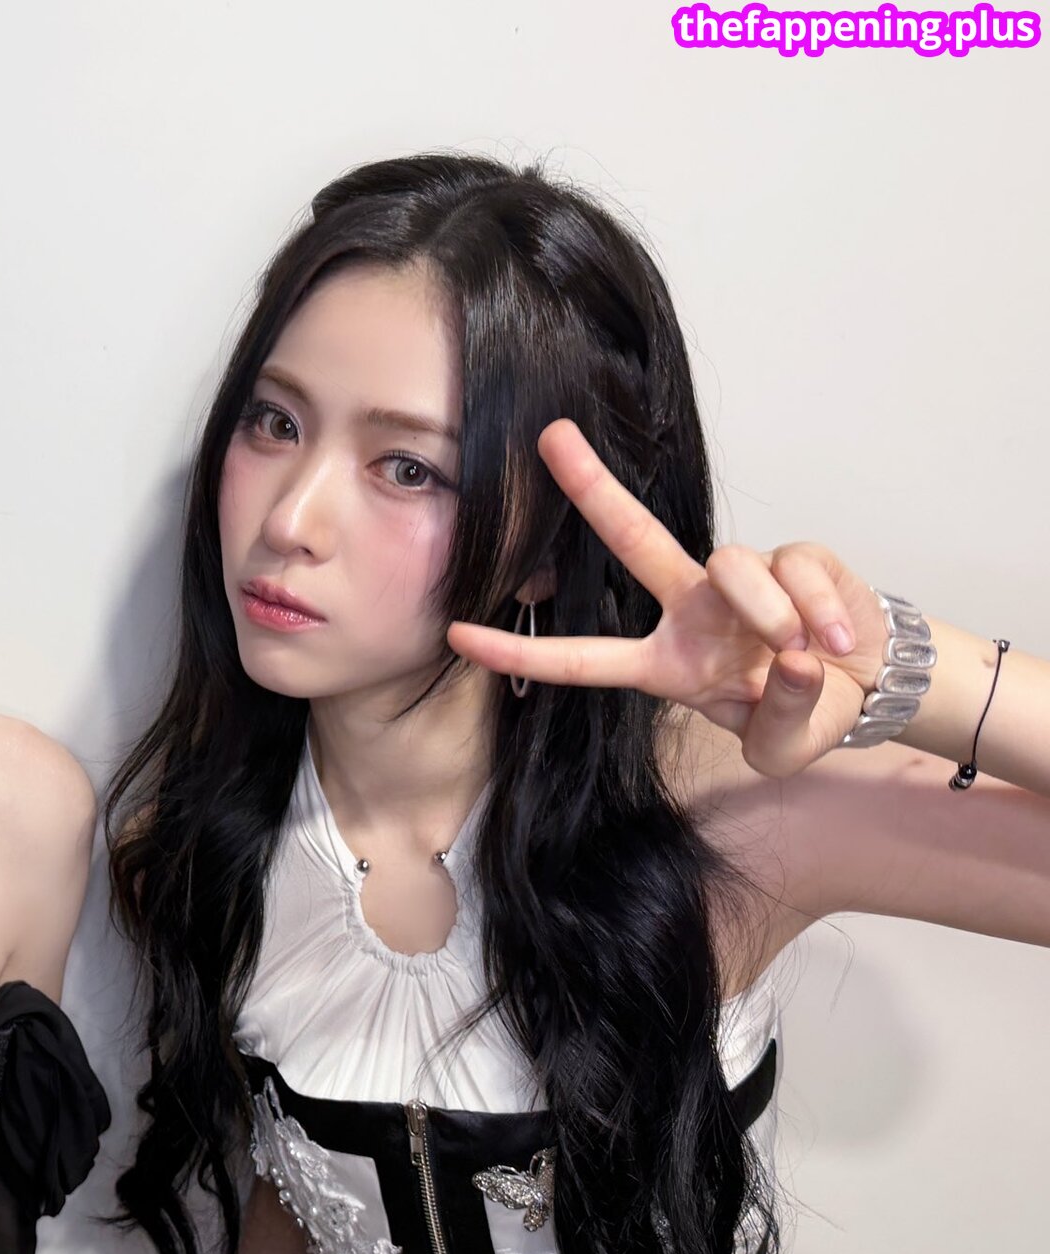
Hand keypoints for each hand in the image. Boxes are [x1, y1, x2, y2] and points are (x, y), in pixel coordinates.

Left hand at [447, 420, 887, 777]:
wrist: (867, 685)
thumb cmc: (801, 712)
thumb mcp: (781, 746)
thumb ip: (778, 722)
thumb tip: (793, 662)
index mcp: (663, 663)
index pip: (580, 660)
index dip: (520, 650)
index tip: (457, 636)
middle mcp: (689, 609)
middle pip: (633, 540)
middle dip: (593, 487)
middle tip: (552, 438)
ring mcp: (738, 578)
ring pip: (734, 568)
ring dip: (772, 614)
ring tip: (802, 653)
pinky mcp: (794, 556)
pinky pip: (797, 569)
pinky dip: (821, 609)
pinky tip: (837, 640)